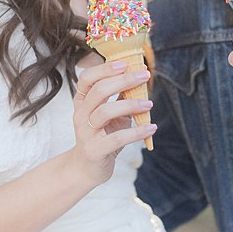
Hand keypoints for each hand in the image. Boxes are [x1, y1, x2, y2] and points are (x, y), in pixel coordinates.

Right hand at [70, 60, 156, 185]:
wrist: (87, 168)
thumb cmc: (101, 136)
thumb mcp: (109, 114)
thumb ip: (120, 97)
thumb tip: (138, 76)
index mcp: (82, 102)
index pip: (87, 79)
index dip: (104, 69)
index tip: (125, 63)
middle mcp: (81, 114)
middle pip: (99, 91)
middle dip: (123, 81)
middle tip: (144, 76)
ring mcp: (86, 132)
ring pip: (106, 111)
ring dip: (131, 104)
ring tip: (149, 104)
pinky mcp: (95, 150)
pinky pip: (117, 138)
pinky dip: (137, 132)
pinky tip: (151, 127)